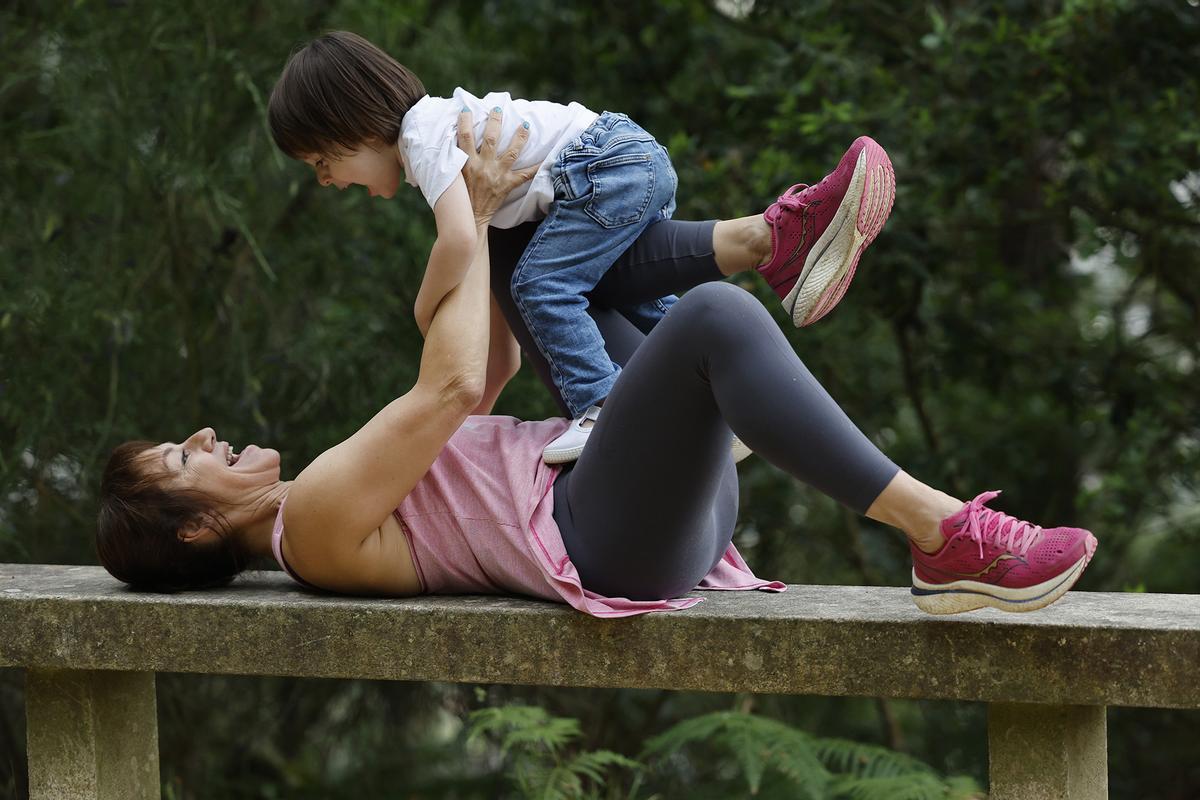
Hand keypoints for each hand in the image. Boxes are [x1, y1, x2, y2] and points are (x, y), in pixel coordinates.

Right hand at [457, 107, 537, 226]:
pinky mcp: (507, 185)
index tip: (467, 109)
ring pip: (511, 152)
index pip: (465, 136)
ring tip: (525, 125)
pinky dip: (536, 167)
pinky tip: (547, 158)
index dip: (465, 121)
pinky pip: (525, 175)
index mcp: (467, 163)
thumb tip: (448, 141)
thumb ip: (453, 159)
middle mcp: (483, 166)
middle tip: (499, 108)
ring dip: (519, 137)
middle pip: (491, 138)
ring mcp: (497, 175)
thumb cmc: (459, 196)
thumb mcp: (451, 176)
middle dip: (495, 121)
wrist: (470, 218)